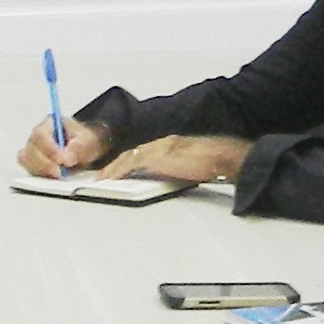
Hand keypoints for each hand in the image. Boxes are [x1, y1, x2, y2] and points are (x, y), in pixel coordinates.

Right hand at [17, 116, 111, 177]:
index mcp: (49, 124)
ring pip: (27, 161)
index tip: (62, 160)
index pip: (40, 134)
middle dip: (45, 163)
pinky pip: (30, 171)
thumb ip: (78, 145)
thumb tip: (67, 156)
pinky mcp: (33, 165)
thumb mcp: (87, 139)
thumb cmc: (82, 141)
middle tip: (60, 172)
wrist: (83, 151)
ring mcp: (33, 152)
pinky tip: (53, 178)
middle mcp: (37, 137)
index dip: (49, 148)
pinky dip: (41, 176)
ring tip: (58, 176)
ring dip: (42, 170)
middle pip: (30, 149)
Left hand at [97, 133, 250, 187]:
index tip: (116, 171)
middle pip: (132, 153)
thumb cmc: (213, 163)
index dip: (128, 162)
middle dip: (115, 165)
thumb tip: (170, 180)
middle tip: (102, 176)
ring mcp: (159, 149)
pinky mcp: (158, 157)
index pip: (143, 152)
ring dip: (113, 169)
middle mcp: (162, 143)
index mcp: (170, 145)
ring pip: (129, 157)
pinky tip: (110, 180)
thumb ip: (177, 170)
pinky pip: (132, 163)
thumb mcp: (191, 167)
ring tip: (101, 180)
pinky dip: (118, 171)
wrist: (223, 158)